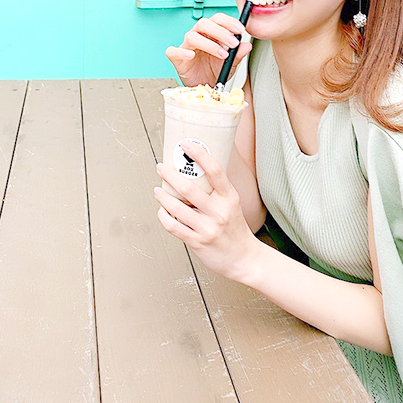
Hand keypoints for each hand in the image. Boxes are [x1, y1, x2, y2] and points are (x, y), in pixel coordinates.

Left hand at [154, 139, 261, 282]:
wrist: (244, 258)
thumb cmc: (235, 229)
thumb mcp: (232, 205)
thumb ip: (216, 191)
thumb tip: (194, 172)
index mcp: (229, 198)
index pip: (215, 170)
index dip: (199, 155)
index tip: (186, 145)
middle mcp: (219, 212)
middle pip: (189, 188)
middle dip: (170, 175)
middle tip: (161, 167)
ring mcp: (208, 228)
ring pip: (176, 208)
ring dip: (162, 196)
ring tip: (158, 191)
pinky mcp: (197, 242)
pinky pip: (173, 226)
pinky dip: (163, 216)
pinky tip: (161, 211)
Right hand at [165, 12, 250, 87]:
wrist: (204, 88)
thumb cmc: (214, 71)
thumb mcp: (230, 63)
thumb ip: (238, 54)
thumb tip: (247, 45)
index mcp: (210, 33)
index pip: (217, 19)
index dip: (229, 22)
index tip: (240, 29)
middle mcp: (197, 36)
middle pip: (204, 23)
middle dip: (221, 32)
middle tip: (233, 43)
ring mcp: (186, 46)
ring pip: (192, 36)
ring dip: (209, 44)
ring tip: (222, 54)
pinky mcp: (176, 58)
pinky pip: (174, 51)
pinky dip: (182, 52)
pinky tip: (192, 55)